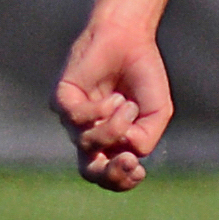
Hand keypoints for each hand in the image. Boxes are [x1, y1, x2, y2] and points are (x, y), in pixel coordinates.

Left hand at [54, 15, 173, 190]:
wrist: (129, 38)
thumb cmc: (143, 75)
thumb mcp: (157, 112)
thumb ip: (146, 137)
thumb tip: (126, 152)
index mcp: (112, 142)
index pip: (109, 176)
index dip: (122, 181)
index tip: (140, 171)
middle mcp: (89, 133)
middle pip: (90, 171)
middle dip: (110, 173)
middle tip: (128, 160)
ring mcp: (73, 118)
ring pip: (88, 143)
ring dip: (113, 128)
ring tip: (126, 104)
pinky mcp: (61, 99)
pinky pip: (76, 119)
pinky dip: (99, 111)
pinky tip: (113, 97)